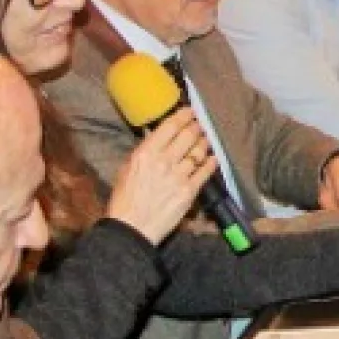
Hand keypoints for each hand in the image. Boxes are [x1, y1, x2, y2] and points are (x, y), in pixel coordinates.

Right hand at [105, 109, 216, 243]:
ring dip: (205, 143)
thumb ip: (144, 153)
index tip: (190, 111)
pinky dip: (211, 162)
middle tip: (200, 124)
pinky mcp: (190, 191)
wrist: (132, 227)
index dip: (183, 116)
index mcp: (145, 153)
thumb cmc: (125, 199)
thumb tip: (158, 139)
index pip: (170, 127)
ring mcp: (179, 176)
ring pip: (199, 152)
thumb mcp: (127, 169)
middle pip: (188, 136)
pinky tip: (213, 158)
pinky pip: (205, 172)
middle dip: (197, 127)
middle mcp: (164, 161)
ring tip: (206, 139)